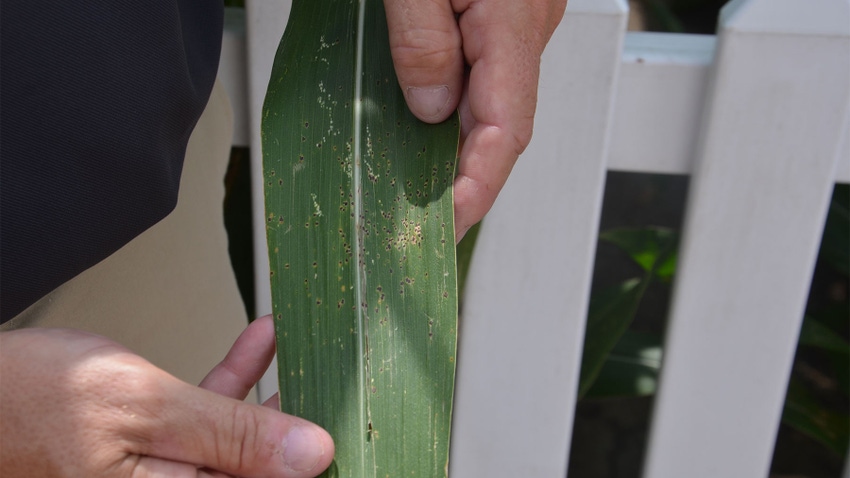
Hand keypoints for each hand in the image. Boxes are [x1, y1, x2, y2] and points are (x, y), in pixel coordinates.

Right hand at [0, 316, 333, 476]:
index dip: (312, 456)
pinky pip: (210, 416)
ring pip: (241, 435)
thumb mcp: (146, 408)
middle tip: (334, 370)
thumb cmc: (34, 401)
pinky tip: (260, 341)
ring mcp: (165, 473)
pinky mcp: (153, 448)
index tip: (349, 411)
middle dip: (298, 415)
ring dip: (269, 386)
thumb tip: (311, 455)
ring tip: (302, 342)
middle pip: (262, 464)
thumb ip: (232, 434)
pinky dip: (234, 377)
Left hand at [384, 0, 567, 240]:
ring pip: (498, 103)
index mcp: (513, 18)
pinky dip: (461, 112)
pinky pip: (488, 75)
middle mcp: (530, 23)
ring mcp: (523, 18)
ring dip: (462, 147)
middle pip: (505, 125)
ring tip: (423, 187)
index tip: (448, 225)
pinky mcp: (506, 12)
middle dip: (468, 181)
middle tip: (427, 224)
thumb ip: (423, 40)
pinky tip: (430, 129)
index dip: (478, 187)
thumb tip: (431, 108)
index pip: (506, 128)